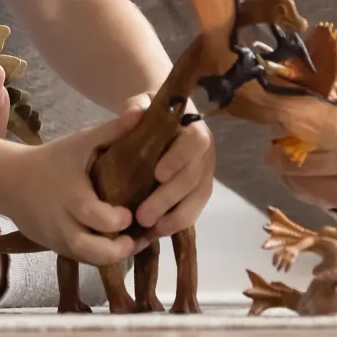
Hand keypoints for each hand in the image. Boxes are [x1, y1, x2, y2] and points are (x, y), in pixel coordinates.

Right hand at [0, 114, 143, 266]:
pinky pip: (79, 259)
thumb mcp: (80, 142)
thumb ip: (113, 131)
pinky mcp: (54, 247)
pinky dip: (98, 257)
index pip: (92, 214)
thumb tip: (143, 114)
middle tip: (135, 239)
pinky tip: (117, 246)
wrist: (10, 180)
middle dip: (115, 249)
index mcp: (69, 193)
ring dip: (110, 257)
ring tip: (131, 245)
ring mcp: (56, 237)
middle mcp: (61, 220)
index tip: (130, 214)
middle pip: (86, 247)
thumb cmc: (53, 159)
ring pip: (84, 258)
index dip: (115, 220)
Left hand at [133, 115, 213, 237]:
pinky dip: (176, 224)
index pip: (194, 143)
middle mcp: (205, 154)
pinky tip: (156, 233)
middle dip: (169, 198)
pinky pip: (194, 212)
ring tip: (151, 230)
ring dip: (176, 218)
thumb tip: (131, 117)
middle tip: (143, 216)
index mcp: (194, 129)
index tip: (158, 174)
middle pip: (194, 178)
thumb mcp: (142, 103)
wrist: (162, 122)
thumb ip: (136, 107)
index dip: (179, 159)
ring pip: (197, 199)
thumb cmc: (151, 113)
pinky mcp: (198, 194)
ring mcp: (204, 176)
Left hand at [267, 61, 336, 216]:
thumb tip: (275, 80)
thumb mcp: (335, 74)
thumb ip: (312, 77)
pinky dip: (310, 191)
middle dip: (307, 156)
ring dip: (306, 178)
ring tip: (277, 165)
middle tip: (271, 151)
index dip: (325, 119)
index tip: (288, 118)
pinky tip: (290, 178)